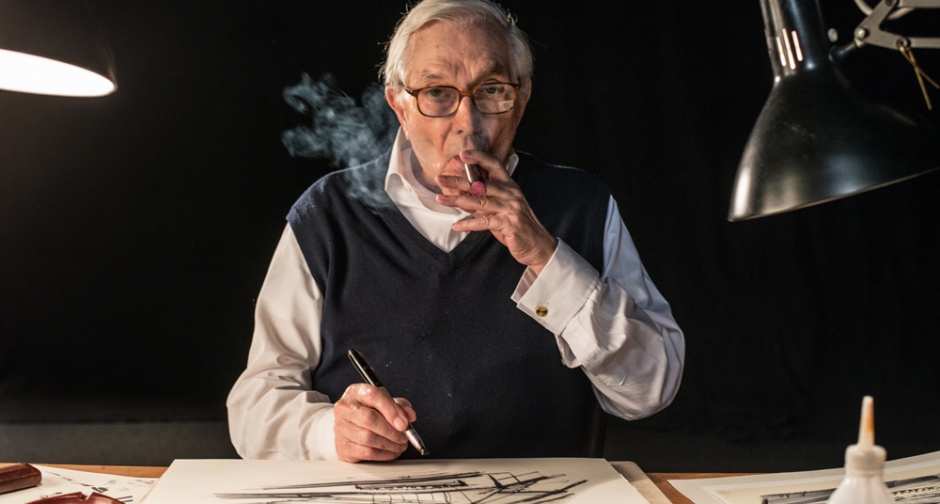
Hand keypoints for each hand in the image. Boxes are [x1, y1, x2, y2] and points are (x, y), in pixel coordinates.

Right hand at [333, 383, 416, 461]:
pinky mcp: (342, 446)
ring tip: (400, 445)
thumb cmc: (371, 411)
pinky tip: (391, 452)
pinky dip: (383, 455)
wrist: (352, 425)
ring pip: (368, 438)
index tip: (404, 423)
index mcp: (356, 392)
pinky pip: (366, 452)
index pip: (373, 396)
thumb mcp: (388, 403)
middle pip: (369, 419)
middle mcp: (345, 408)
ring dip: (389, 444)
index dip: (391, 410)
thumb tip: (409, 416)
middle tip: (404, 437)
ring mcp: (341, 428)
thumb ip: (400, 406)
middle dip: (391, 431)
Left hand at [436, 150, 557, 274]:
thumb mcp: (498, 209)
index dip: (478, 157)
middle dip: (459, 180)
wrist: (537, 245)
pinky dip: (469, 224)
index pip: (494, 165)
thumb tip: (458, 192)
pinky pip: (485, 222)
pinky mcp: (510, 224)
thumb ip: (480, 199)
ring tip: (441, 199)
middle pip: (481, 184)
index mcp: (509, 185)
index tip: (461, 155)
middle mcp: (511, 193)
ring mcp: (511, 208)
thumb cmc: (515, 225)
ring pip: (480, 201)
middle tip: (440, 178)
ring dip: (458, 201)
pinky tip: (456, 225)